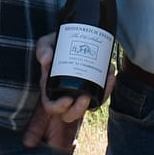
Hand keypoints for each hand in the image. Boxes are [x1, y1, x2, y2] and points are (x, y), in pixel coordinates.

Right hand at [21, 34, 108, 150]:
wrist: (70, 40)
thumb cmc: (54, 46)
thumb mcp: (45, 44)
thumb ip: (43, 50)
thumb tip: (46, 59)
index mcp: (50, 89)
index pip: (51, 106)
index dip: (58, 107)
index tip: (68, 100)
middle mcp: (64, 95)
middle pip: (70, 114)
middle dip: (78, 110)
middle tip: (86, 98)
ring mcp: (79, 93)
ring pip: (89, 107)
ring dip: (101, 96)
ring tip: (106, 81)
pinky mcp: (91, 88)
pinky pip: (100, 95)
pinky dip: (107, 87)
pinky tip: (110, 74)